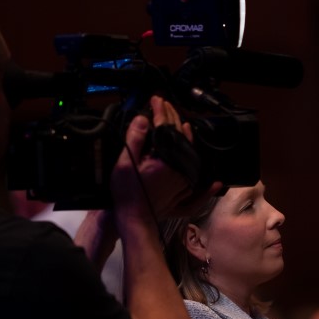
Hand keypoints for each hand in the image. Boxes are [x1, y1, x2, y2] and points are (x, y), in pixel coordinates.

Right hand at [111, 97, 217, 219]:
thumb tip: (143, 119)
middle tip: (164, 105)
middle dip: (171, 117)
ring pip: (188, 148)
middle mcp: (179, 166)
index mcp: (166, 159)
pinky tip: (191, 147)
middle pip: (179, 135)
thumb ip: (135, 139)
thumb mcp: (125, 163)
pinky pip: (192, 163)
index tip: (156, 100)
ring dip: (183, 133)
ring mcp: (183, 176)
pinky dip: (191, 151)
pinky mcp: (183, 184)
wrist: (135, 218)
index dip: (160, 111)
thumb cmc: (128, 193)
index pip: (166, 128)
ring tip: (179, 121)